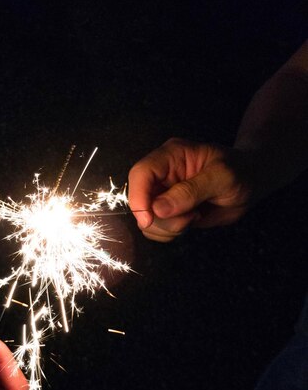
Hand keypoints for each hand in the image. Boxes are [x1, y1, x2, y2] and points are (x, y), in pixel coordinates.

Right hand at [128, 138, 254, 241]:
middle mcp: (162, 174)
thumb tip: (158, 209)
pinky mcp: (168, 212)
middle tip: (190, 217)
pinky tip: (190, 222)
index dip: (138, 197)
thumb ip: (191, 191)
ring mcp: (163, 194)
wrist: (250, 182)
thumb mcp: (222, 177)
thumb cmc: (240, 172)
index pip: (141, 173)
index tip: (149, 220)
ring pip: (146, 219)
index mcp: (171, 156)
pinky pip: (156, 229)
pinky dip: (170, 233)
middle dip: (161, 218)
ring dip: (168, 227)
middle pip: (140, 201)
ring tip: (193, 217)